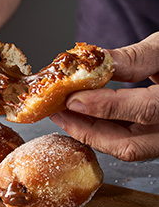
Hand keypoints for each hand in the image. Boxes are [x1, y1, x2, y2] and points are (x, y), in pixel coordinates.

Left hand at [50, 32, 158, 160]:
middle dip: (87, 131)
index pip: (144, 110)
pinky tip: (81, 117)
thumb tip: (99, 61)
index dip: (104, 106)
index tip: (72, 99)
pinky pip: (126, 143)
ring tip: (63, 114)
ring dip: (89, 133)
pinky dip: (100, 132)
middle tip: (58, 113)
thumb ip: (136, 57)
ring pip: (125, 149)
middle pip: (129, 145)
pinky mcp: (154, 140)